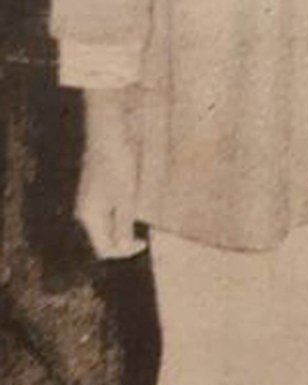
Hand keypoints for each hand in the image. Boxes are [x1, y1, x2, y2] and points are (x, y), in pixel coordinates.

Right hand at [76, 89, 144, 259]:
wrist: (109, 132)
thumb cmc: (118, 162)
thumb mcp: (126, 196)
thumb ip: (123, 224)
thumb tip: (121, 249)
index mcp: (90, 216)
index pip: (105, 248)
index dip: (125, 252)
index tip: (145, 243)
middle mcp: (86, 210)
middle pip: (104, 238)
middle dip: (124, 240)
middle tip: (144, 234)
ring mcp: (91, 200)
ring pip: (108, 225)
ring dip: (124, 226)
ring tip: (139, 214)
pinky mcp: (98, 191)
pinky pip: (109, 212)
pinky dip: (123, 214)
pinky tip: (134, 201)